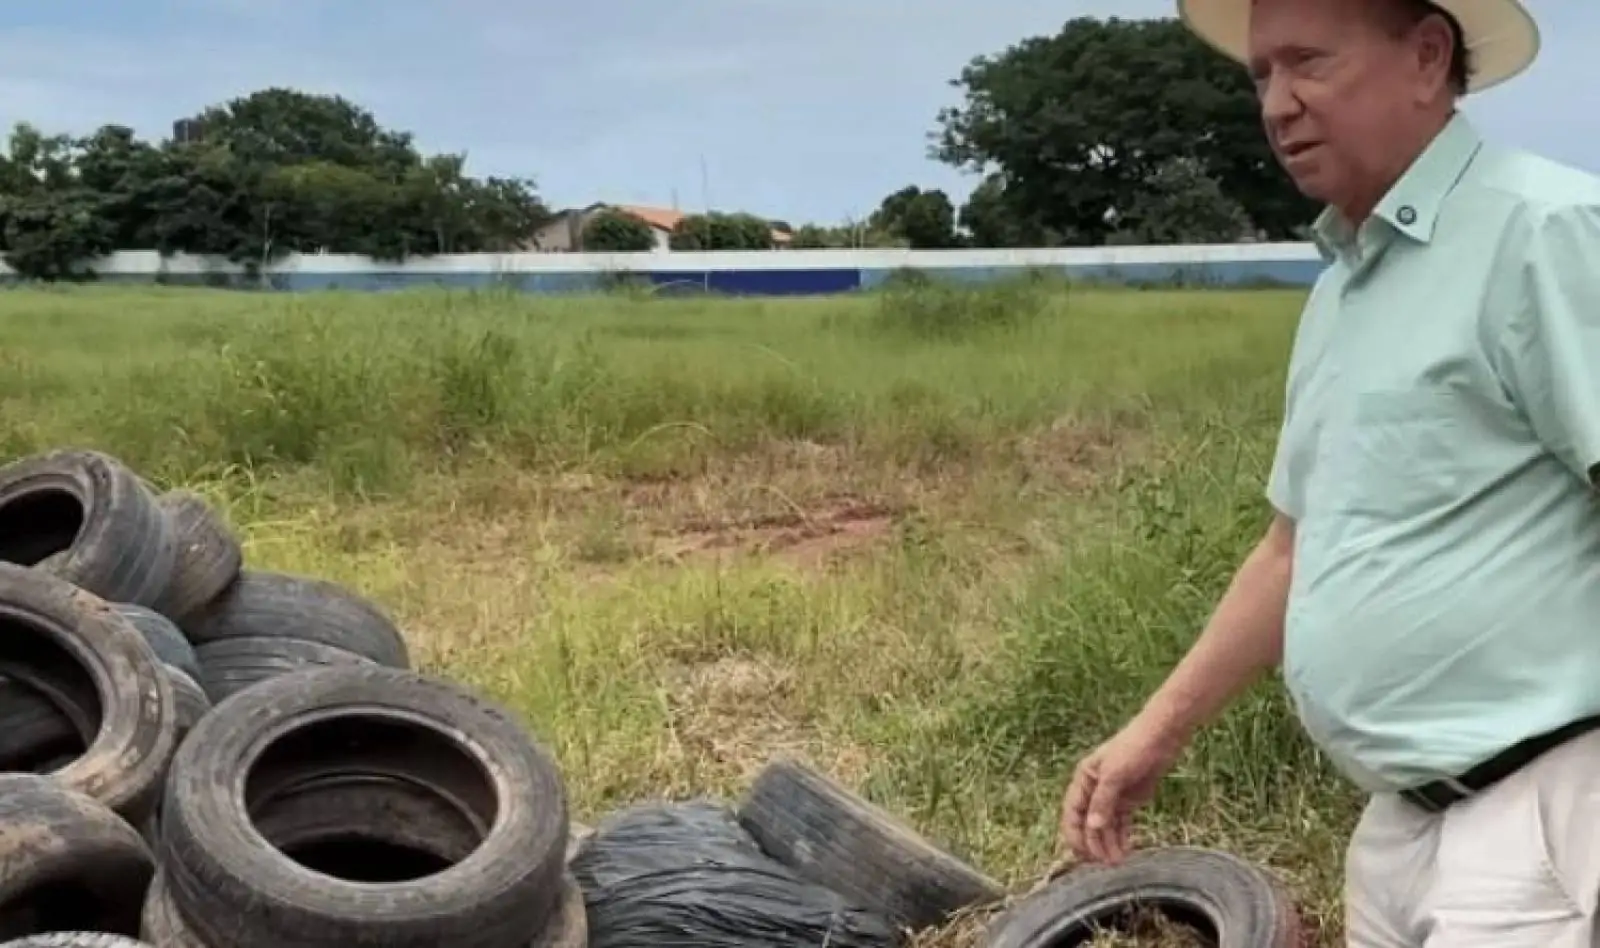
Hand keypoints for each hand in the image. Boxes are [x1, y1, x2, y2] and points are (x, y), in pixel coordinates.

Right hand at [1058, 719, 1183, 864]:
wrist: (1162, 736)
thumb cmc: (1133, 748)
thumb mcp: (1115, 774)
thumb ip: (1103, 801)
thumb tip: (1092, 827)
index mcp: (1085, 780)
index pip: (1073, 812)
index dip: (1075, 834)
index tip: (1083, 854)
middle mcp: (1095, 789)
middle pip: (1088, 822)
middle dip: (1093, 843)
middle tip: (1103, 863)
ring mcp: (1113, 796)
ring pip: (1106, 825)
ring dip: (1108, 843)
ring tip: (1117, 861)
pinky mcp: (1130, 800)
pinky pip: (1122, 823)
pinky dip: (1122, 837)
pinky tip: (1125, 851)